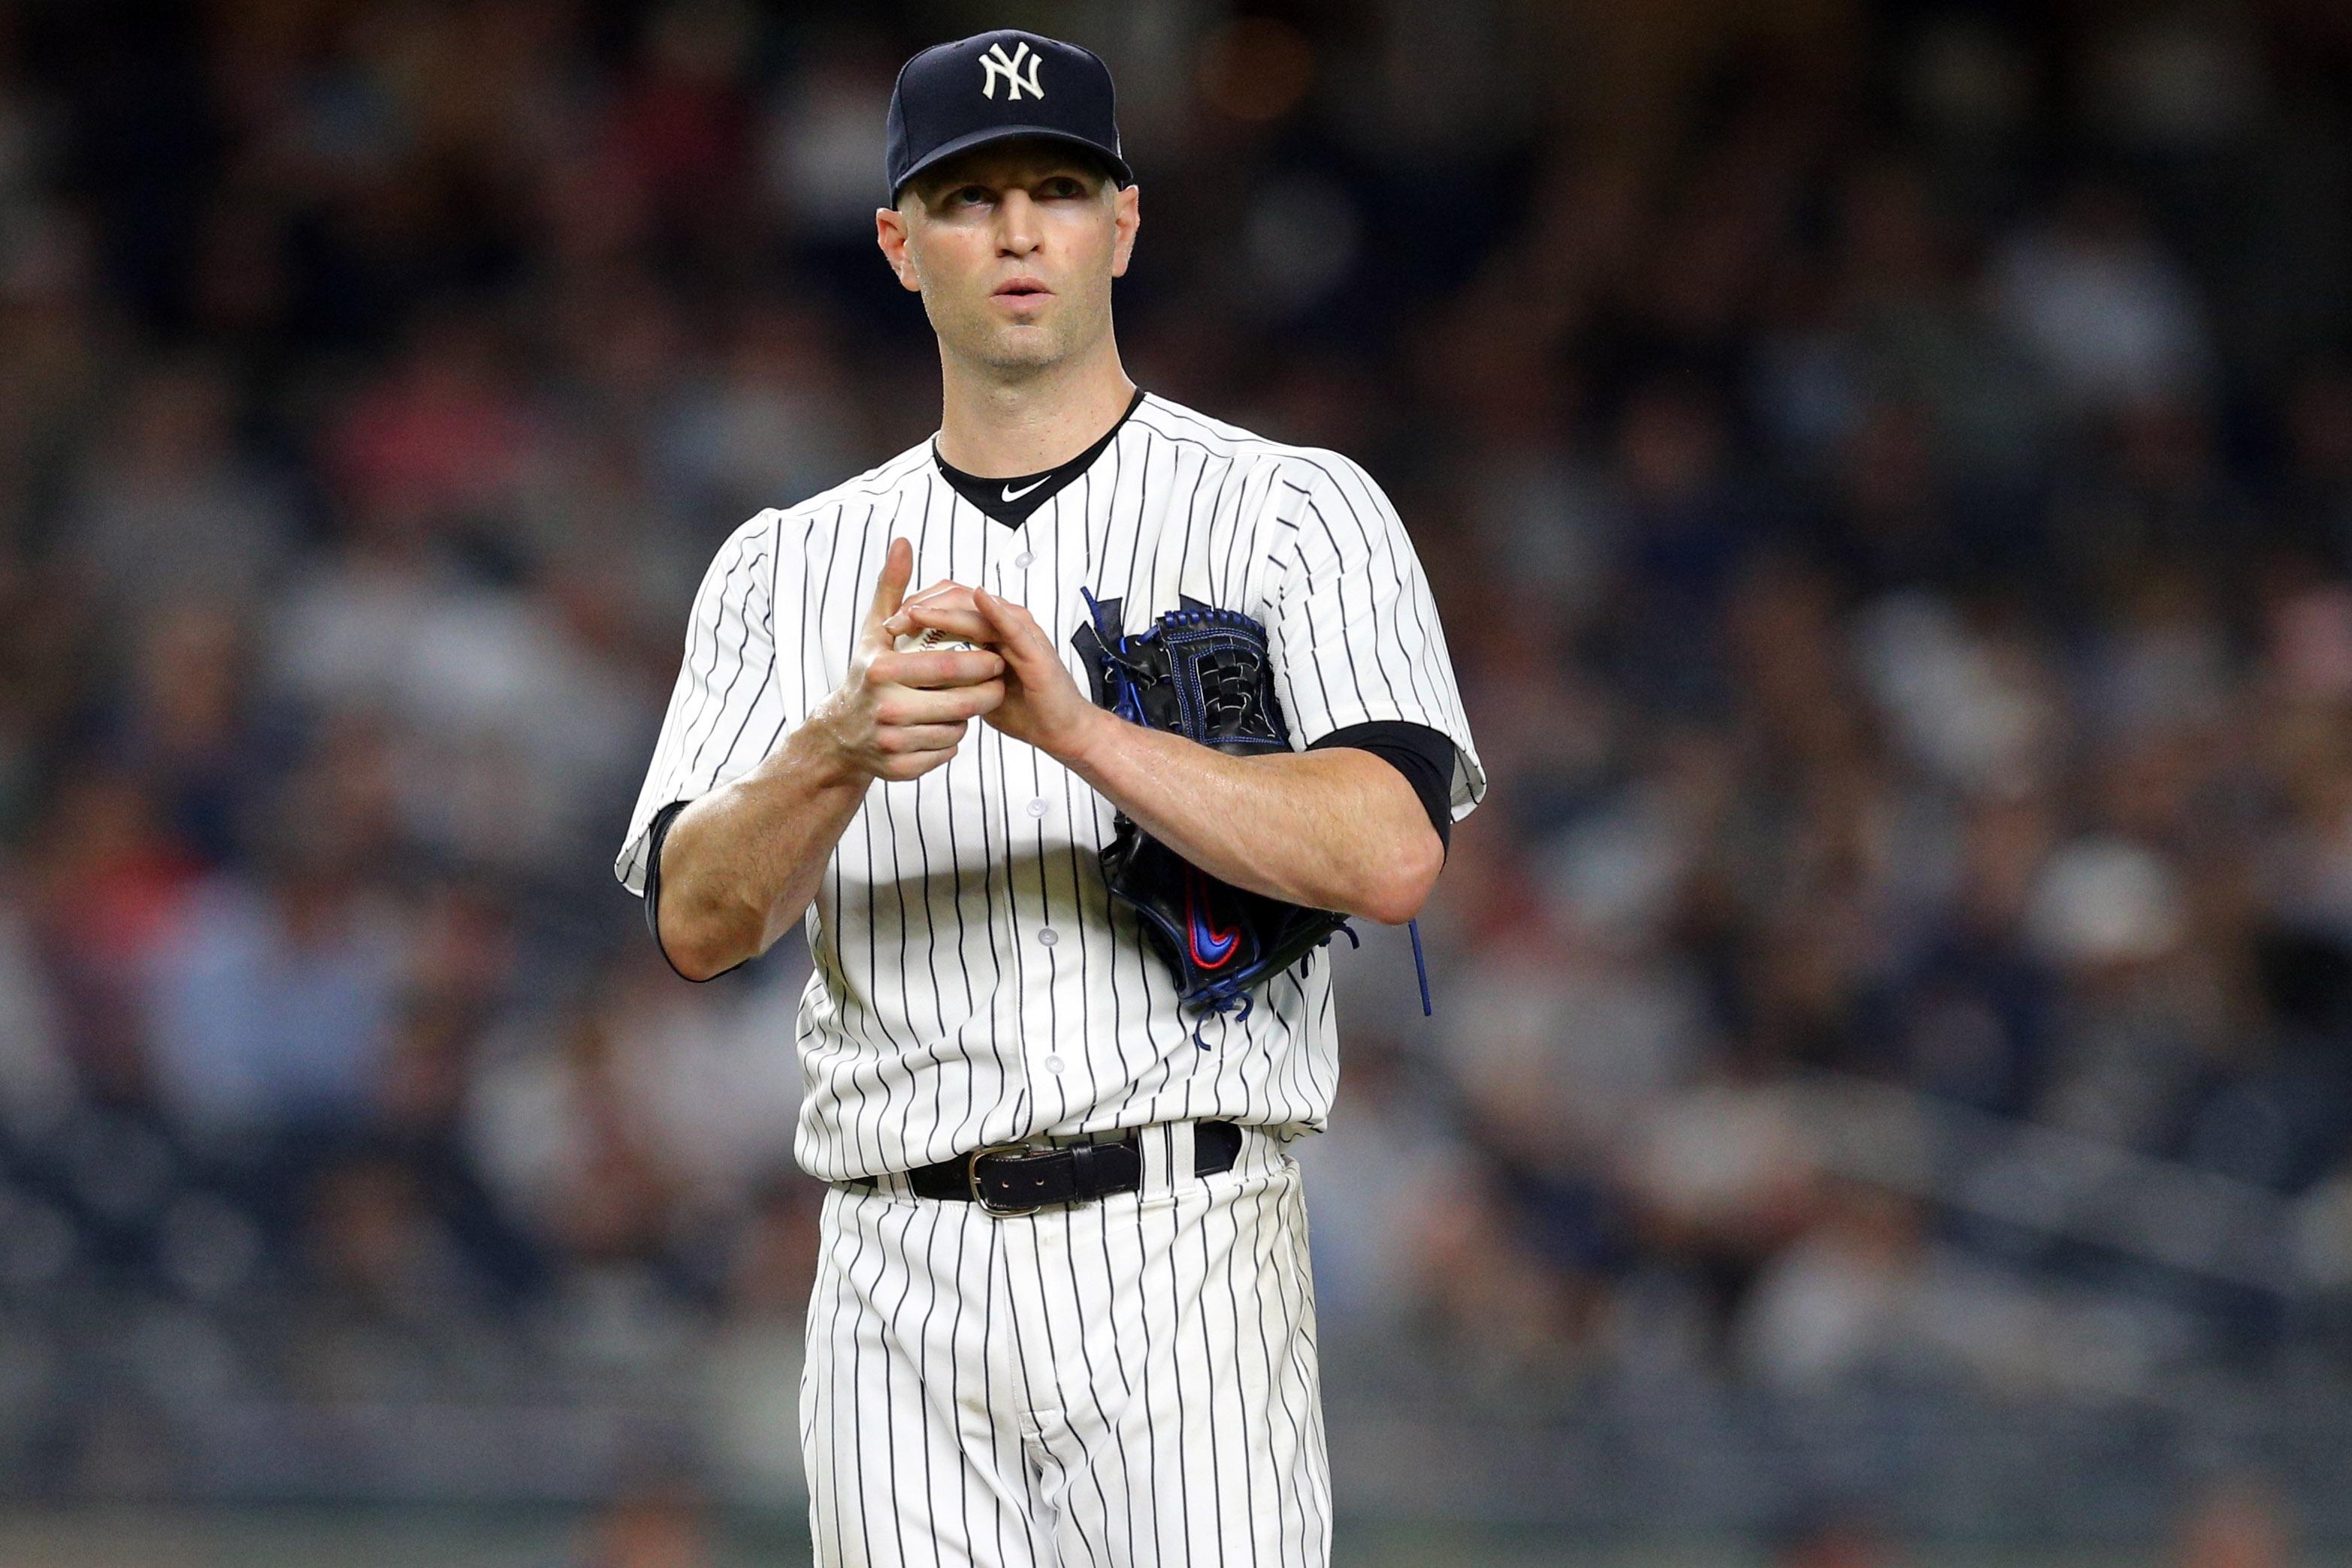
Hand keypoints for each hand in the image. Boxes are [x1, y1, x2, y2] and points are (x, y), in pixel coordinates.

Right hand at [809, 538, 1006, 783]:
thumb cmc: (866, 675)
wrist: (838, 736)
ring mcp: (890, 743)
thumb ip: (893, 588)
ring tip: (965, 704)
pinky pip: (945, 754)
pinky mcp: (898, 770)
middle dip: (987, 691)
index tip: (997, 654)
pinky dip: (950, 742)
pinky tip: (942, 727)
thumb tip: (903, 541)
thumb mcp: (874, 632)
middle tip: (998, 681)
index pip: (947, 665)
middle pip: (960, 703)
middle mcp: (883, 709)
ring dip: (968, 717)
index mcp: (880, 671)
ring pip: (956, 730)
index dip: (980, 660)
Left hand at [884, 582, 1107, 765]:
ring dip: (942, 608)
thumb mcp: (974, 687)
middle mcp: (1005, 621)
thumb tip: (916, 673)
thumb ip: (951, 673)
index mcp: (989, 627)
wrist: (1058, 731)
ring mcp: (1021, 631)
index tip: (888, 624)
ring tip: (912, 614)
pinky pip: (1011, 624)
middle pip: (957, 596)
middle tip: (891, 621)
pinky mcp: (1034, 647)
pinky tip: (977, 600)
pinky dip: (993, 610)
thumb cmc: (1021, 709)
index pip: (949, 602)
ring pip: (977, 606)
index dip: (917, 606)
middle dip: (921, 603)